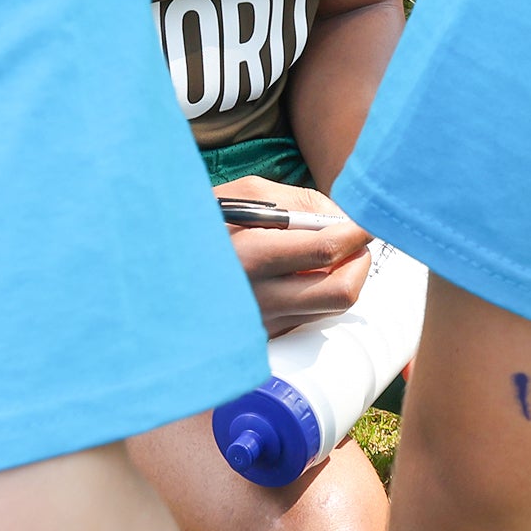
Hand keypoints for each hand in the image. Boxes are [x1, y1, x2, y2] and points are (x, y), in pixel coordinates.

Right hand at [216, 174, 371, 338]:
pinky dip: (319, 293)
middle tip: (357, 242)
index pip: (325, 251)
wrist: (163, 268)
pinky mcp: (264, 336)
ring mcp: (262, 323)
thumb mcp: (246, 194)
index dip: (356, 234)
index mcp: (251, 255)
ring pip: (329, 309)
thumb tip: (343, 218)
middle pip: (340, 293)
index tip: (367, 221)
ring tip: (332, 253)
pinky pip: (310, 318)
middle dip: (360, 264)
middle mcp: (259, 297)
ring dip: (343, 278)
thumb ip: (298, 202)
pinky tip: (305, 273)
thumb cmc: (207, 220)